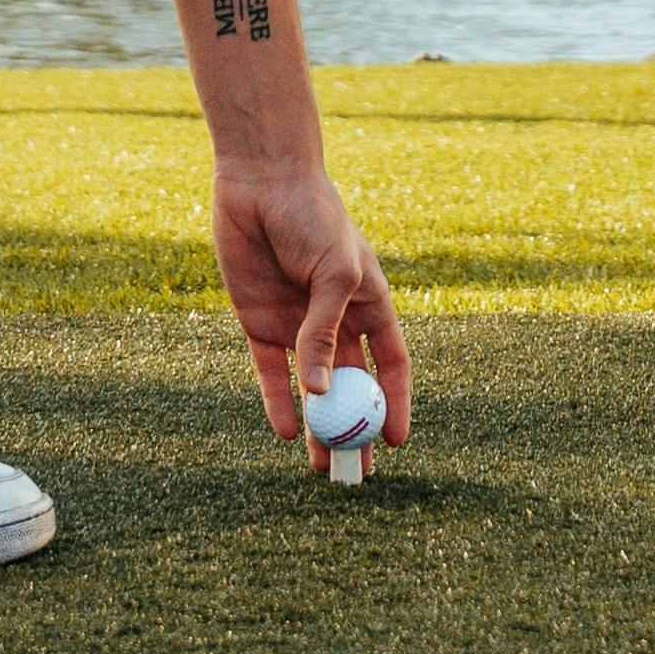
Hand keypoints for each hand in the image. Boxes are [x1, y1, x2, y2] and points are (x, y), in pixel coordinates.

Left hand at [208, 150, 407, 452]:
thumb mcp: (333, 272)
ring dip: (315, 426)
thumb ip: (324, 332)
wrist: (260, 181)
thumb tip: (317, 394)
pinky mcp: (259, 322)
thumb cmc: (312, 216)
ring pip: (310, 389)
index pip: (389, 366)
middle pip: (349, 387)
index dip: (393, 404)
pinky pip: (270, 373)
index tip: (395, 443)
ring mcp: (297, 323)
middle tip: (354, 473)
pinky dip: (277, 401)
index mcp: (369, 303)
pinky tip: (284, 432)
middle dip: (353, 428)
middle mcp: (335, 319)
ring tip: (318, 467)